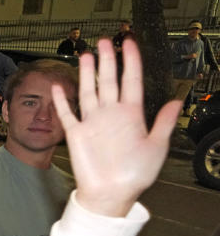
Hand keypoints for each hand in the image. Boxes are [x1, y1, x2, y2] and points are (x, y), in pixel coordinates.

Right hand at [52, 38, 181, 217]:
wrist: (111, 194)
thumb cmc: (135, 175)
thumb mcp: (156, 147)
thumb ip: (163, 123)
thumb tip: (177, 101)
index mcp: (131, 115)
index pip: (131, 81)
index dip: (131, 61)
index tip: (129, 42)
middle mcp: (111, 114)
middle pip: (108, 80)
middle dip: (107, 60)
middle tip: (104, 41)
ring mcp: (93, 123)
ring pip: (89, 91)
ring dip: (86, 74)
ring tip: (85, 55)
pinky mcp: (77, 134)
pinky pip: (67, 113)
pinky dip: (62, 100)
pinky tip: (58, 87)